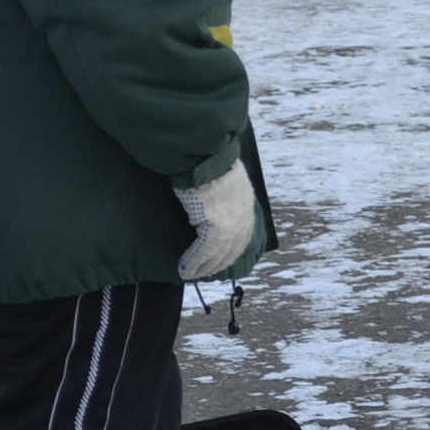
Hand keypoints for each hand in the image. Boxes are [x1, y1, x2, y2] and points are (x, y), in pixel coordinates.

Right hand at [175, 161, 254, 279]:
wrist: (203, 154)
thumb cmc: (206, 160)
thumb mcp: (222, 176)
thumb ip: (222, 191)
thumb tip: (211, 199)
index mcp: (245, 201)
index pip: (243, 232)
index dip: (232, 248)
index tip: (223, 259)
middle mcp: (242, 214)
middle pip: (233, 246)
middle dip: (219, 262)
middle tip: (206, 272)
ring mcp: (230, 221)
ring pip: (218, 252)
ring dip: (204, 266)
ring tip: (192, 275)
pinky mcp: (215, 225)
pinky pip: (204, 250)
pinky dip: (193, 262)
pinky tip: (184, 270)